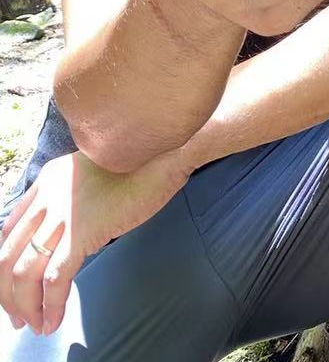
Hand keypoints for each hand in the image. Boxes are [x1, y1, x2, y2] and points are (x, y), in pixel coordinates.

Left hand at [0, 149, 190, 335]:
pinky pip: (55, 279)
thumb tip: (68, 231)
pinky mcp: (84, 232)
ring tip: (36, 325)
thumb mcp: (97, 173)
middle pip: (8, 256)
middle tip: (20, 317)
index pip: (9, 232)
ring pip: (24, 273)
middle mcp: (48, 196)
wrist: (164, 152)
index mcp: (49, 180)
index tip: (14, 288)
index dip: (5, 266)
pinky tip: (53, 320)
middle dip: (8, 294)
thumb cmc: (141, 164)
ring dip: (25, 306)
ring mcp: (64, 215)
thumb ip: (75, 196)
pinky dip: (50, 305)